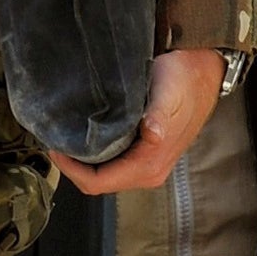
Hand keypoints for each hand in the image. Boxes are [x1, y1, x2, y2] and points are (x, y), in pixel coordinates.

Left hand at [48, 47, 225, 195]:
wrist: (202, 73)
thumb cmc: (183, 80)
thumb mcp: (170, 93)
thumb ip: (160, 115)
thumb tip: (153, 134)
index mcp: (149, 165)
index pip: (98, 183)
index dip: (71, 170)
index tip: (54, 146)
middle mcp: (148, 171)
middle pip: (97, 182)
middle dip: (72, 165)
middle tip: (54, 137)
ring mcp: (146, 164)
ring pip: (103, 174)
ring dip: (82, 159)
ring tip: (64, 134)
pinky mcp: (143, 153)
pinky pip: (110, 162)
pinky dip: (93, 153)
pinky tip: (83, 133)